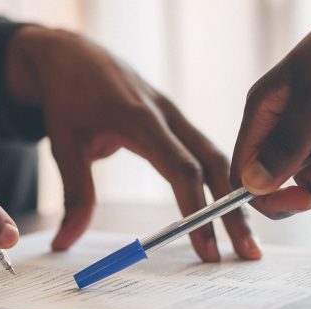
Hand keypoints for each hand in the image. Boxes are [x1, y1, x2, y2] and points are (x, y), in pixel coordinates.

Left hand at [7, 27, 260, 261]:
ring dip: (233, 197)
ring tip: (246, 239)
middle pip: (213, 164)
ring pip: (217, 156)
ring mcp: (175, 114)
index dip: (197, 209)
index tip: (206, 247)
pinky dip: (222, 179)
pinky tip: (231, 207)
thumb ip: (74, 194)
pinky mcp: (175, 118)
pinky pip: (206, 148)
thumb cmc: (67, 95)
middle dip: (232, 210)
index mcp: (140, 119)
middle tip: (248, 253)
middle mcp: (166, 114)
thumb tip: (64, 242)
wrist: (72, 54)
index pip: (181, 168)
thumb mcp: (63, 144)